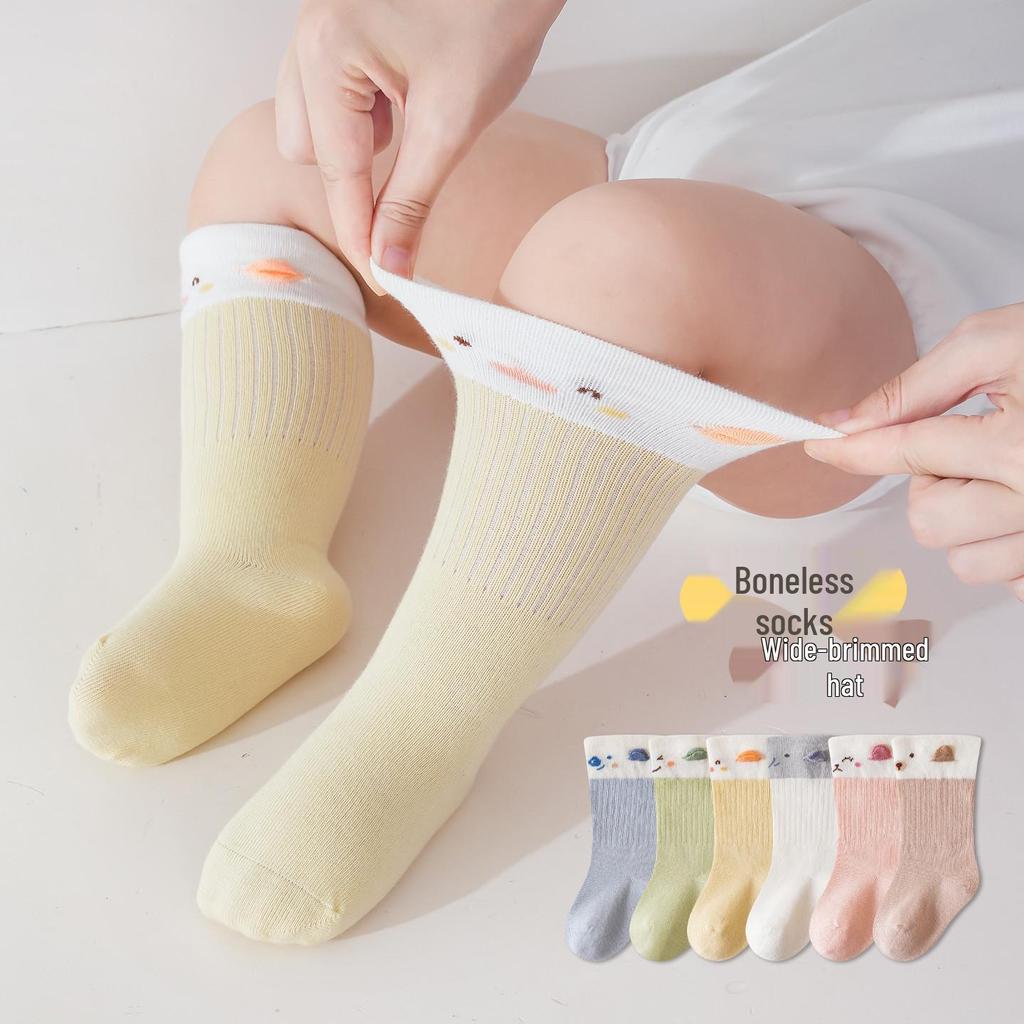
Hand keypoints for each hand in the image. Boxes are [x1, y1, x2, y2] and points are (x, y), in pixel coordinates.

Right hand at [276, 0, 565, 287]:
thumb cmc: (493, 14)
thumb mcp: (453, 122)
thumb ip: (412, 199)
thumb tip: (390, 263)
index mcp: (329, 49)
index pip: (337, 171)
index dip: (360, 232)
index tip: (377, 280)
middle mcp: (309, 33)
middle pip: (308, 148)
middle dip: (354, 173)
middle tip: (414, 164)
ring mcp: (320, 24)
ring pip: (311, 120)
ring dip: (357, 142)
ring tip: (413, 117)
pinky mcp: (340, 24)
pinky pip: (329, 91)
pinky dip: (364, 113)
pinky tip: (406, 97)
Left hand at [804, 303, 1023, 597]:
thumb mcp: (1001, 344)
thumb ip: (919, 385)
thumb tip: (845, 421)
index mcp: (1022, 445)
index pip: (907, 451)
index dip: (855, 448)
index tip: (820, 445)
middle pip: (927, 520)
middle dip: (932, 483)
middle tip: (972, 446)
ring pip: (963, 561)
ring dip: (968, 521)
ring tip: (1009, 475)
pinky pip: (1010, 583)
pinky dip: (1005, 549)